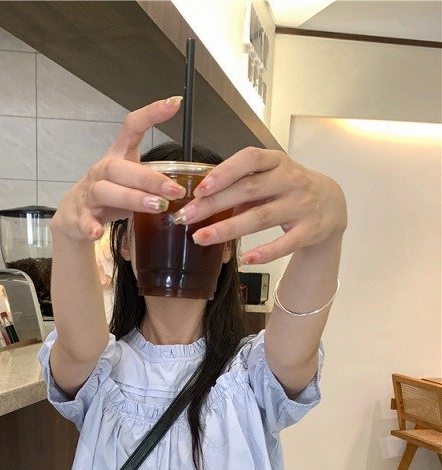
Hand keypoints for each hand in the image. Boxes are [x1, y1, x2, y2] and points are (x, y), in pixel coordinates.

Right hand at [51, 97, 186, 241]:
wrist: (74, 214)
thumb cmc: (112, 194)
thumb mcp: (132, 179)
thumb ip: (156, 177)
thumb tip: (198, 183)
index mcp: (118, 156)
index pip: (132, 127)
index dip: (151, 113)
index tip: (174, 103)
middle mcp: (102, 170)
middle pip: (120, 167)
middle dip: (149, 178)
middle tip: (176, 190)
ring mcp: (89, 194)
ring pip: (105, 190)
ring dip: (132, 197)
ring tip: (156, 207)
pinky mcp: (80, 217)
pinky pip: (85, 220)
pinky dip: (90, 226)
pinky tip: (98, 233)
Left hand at [172, 147, 347, 264]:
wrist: (332, 205)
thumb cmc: (289, 189)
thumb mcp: (269, 178)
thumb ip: (240, 187)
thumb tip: (201, 202)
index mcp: (277, 161)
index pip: (249, 160)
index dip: (224, 172)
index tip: (200, 188)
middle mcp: (291, 180)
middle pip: (248, 191)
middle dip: (214, 205)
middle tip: (187, 217)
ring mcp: (301, 206)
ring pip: (261, 218)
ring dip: (229, 229)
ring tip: (201, 238)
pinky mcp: (309, 231)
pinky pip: (284, 244)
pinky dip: (264, 252)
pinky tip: (244, 259)